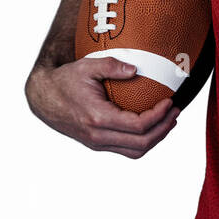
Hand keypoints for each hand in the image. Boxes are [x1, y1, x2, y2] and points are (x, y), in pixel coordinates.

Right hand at [25, 56, 179, 158]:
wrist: (43, 98)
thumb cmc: (65, 80)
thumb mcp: (86, 66)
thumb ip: (112, 66)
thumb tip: (136, 70)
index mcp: (97, 117)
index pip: (138, 126)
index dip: (159, 116)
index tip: (170, 101)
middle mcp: (97, 136)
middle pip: (141, 143)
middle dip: (164, 128)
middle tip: (176, 111)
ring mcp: (97, 143)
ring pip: (135, 152)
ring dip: (156, 139)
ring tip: (169, 121)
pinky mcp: (97, 145)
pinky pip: (127, 150)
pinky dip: (144, 142)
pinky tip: (153, 127)